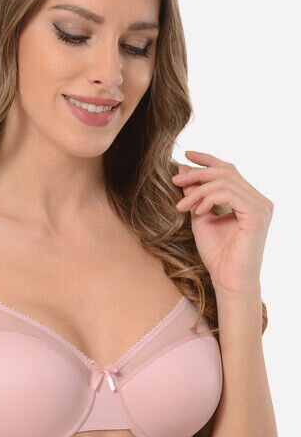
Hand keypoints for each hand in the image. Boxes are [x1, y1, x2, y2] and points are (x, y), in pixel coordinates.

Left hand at [171, 150, 272, 295]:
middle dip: (197, 174)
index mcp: (249, 199)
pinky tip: (197, 211)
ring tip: (181, 206)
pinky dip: (209, 199)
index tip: (185, 156)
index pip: (229, 170)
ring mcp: (261, 206)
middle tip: (175, 180)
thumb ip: (195, 195)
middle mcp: (259, 200)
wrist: (228, 280)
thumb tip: (184, 169)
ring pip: (225, 182)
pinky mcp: (257, 215)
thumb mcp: (200, 217)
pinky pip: (229, 194)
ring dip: (198, 191)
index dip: (207, 160)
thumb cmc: (217, 254)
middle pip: (226, 172)